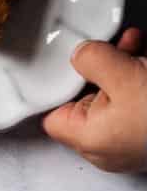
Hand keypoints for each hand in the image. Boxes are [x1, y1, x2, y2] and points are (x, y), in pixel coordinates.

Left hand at [42, 27, 146, 172]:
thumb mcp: (124, 75)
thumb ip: (93, 61)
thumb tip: (79, 55)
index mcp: (88, 139)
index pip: (53, 116)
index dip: (57, 87)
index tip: (64, 61)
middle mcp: (105, 146)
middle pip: (85, 102)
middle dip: (97, 69)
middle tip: (109, 47)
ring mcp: (129, 141)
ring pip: (113, 97)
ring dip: (121, 66)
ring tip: (134, 44)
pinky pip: (135, 103)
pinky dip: (137, 78)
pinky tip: (143, 53)